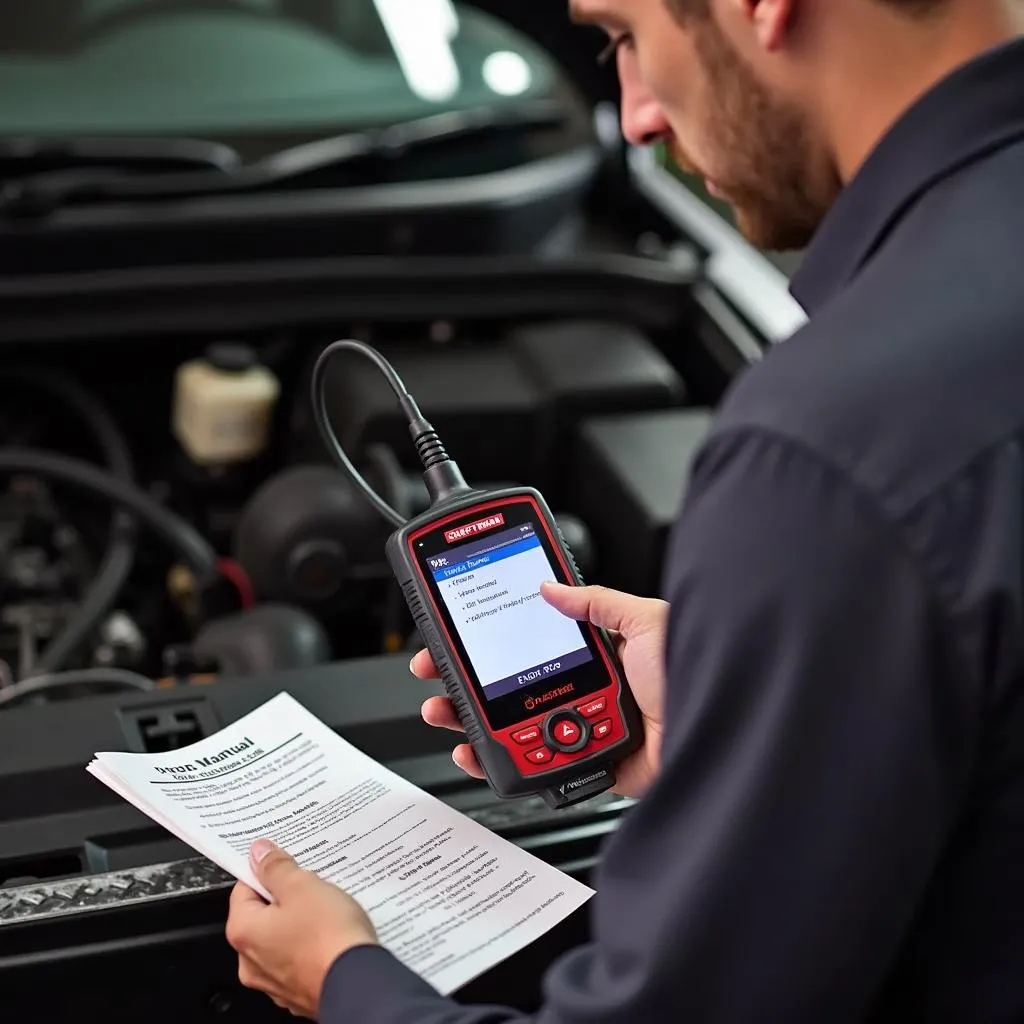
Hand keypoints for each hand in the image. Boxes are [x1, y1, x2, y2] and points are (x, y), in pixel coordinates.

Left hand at [225, 839, 377, 1018]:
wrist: (358, 983)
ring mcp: (275, 981)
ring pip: (283, 938)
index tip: (285, 865)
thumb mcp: (302, 886)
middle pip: (263, 916)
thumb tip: (260, 854)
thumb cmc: (327, 937)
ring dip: (301, 922)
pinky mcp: (298, 991)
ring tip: (327, 910)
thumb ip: (276, 868)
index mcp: (244, 932)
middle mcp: (251, 962)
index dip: (266, 872)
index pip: (243, 889)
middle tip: (312, 887)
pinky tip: (332, 935)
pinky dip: (312, 945)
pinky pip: (300, 958)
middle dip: (287, 898)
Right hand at [412, 581, 667, 798]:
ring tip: (444, 711)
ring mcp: (581, 726)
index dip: (487, 642)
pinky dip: (501, 763)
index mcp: (595, 653)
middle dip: (465, 683)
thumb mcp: (642, 619)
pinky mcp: (588, 764)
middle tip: (436, 677)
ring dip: (470, 721)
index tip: (454, 637)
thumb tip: (550, 584)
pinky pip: (537, 767)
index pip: (527, 643)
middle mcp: (583, 688)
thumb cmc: (692, 667)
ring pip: (514, 727)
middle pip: (509, 688)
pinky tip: (476, 751)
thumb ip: (596, 603)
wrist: (718, 723)